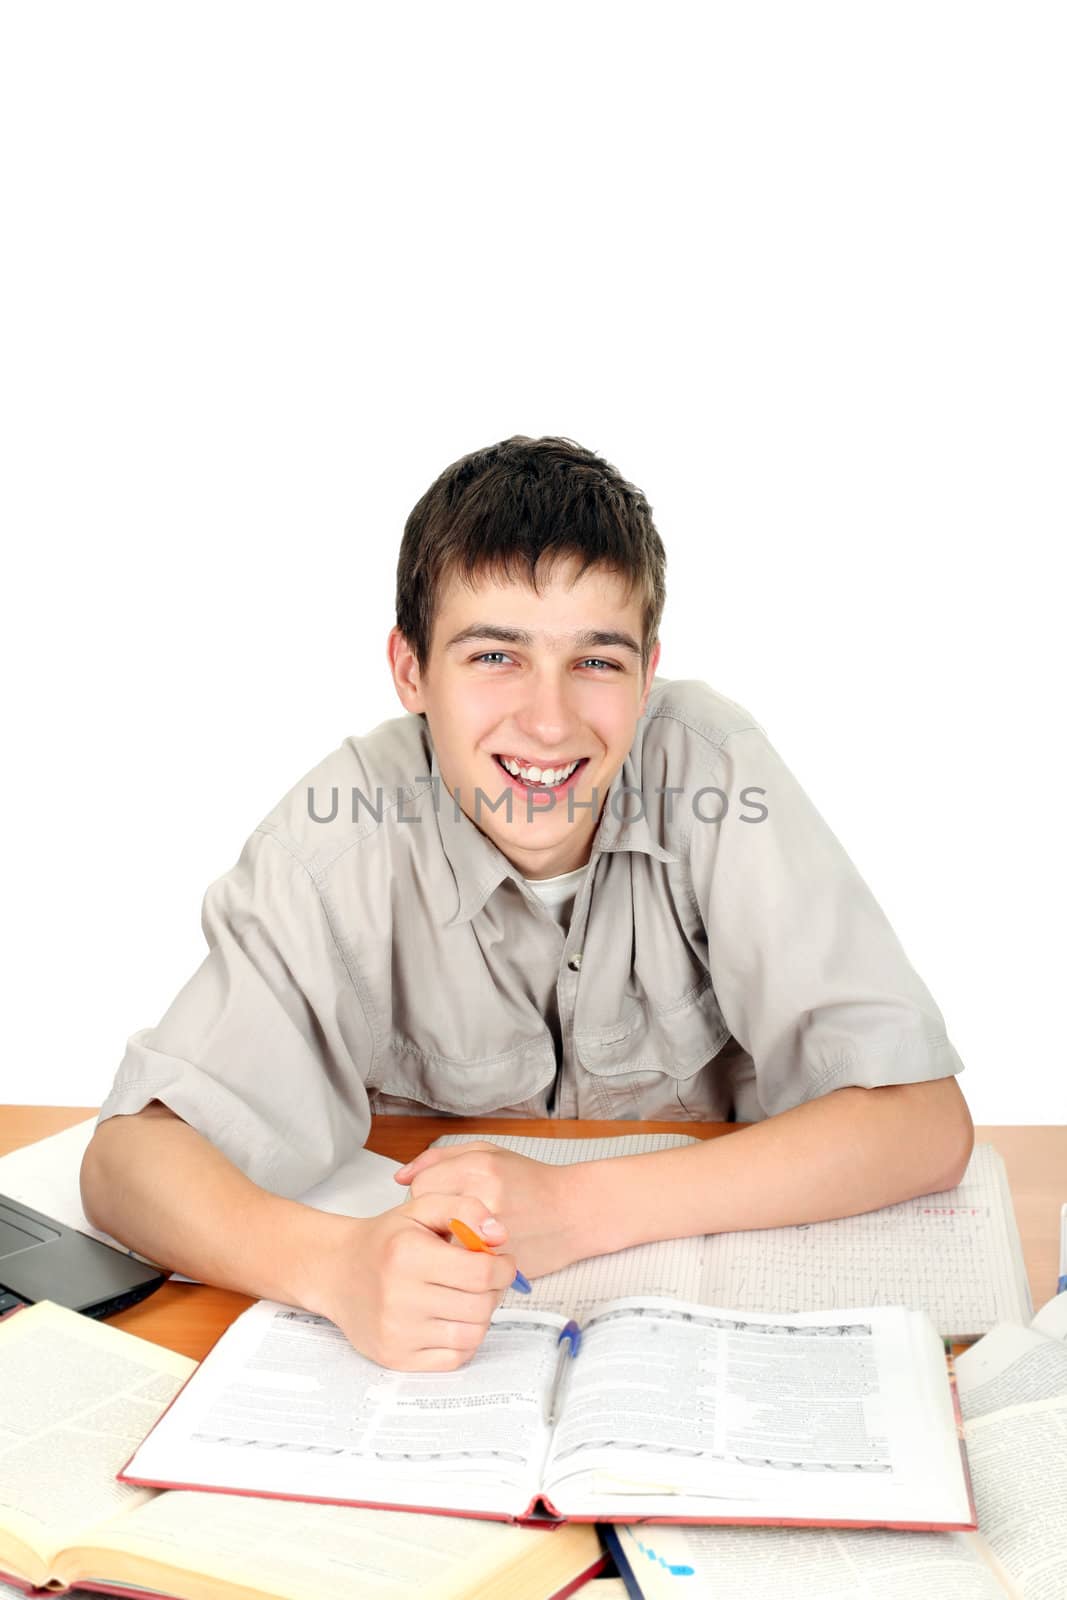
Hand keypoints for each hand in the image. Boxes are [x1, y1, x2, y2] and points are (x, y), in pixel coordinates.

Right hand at [303, 1192, 516, 1371]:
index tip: (501, 1261)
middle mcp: (399, 1297)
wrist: (338, 1271)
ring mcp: (396, 1332)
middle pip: (480, 1306)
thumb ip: (466, 1210)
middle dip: (494, 1290)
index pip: (481, 1272)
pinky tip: (452, 1318)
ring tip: (468, 1297)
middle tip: (485, 1279)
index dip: (503, 1267)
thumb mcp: (422, 1208)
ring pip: (472, 1335)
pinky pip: (454, 1358)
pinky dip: (464, 1339)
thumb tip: (500, 1235)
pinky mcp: (396, 1358)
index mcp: (408, 1254)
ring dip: (481, 1315)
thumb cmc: (386, 1240)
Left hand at [394, 1141, 582, 1278]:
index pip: (421, 1186)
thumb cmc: (530, 1182)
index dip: (426, 1197)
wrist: (574, 1212)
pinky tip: (476, 1254)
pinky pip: (460, 1267)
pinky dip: (462, 1263)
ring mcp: (491, 1233)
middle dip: (433, 1222)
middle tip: (450, 1222)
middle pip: (427, 1218)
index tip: (439, 1202)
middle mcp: (483, 1197)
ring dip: (446, 1244)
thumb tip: (400, 1176)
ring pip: (442, 1246)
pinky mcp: (500, 1262)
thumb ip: (439, 1159)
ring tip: (463, 1238)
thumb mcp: (487, 1154)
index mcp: (477, 1166)